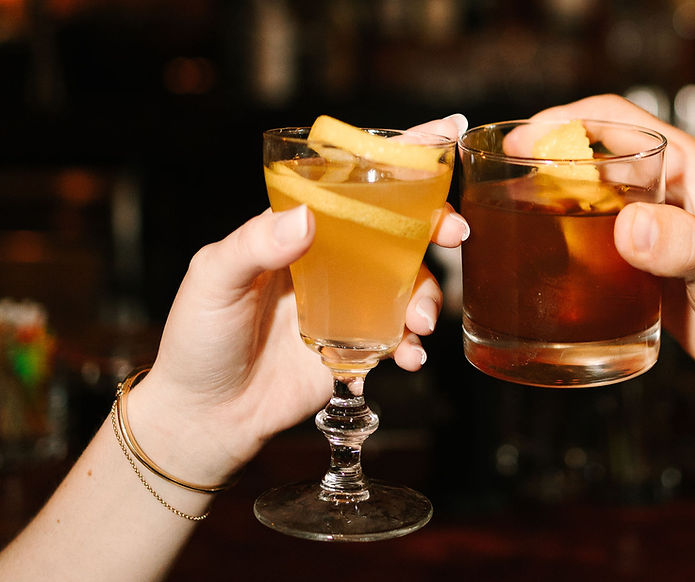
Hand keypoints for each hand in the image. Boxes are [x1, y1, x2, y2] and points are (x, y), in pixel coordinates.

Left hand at [127, 115, 469, 487]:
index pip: (351, 183)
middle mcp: (332, 261)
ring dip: (428, 296)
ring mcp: (349, 304)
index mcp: (300, 230)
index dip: (400, 159)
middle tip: (454, 234)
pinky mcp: (359, 347)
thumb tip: (307, 218)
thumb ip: (254, 245)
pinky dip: (414, 345)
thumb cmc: (198, 338)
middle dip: (437, 224)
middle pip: (398, 229)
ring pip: (410, 283)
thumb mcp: (213, 280)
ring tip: (419, 324)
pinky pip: (401, 336)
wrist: (207, 415)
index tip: (444, 133)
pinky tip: (408, 357)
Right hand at [530, 95, 694, 385]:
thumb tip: (629, 227)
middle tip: (500, 184)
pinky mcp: (643, 266)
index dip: (565, 120)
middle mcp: (664, 192)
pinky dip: (564, 246)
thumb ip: (686, 246)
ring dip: (549, 205)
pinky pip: (593, 245)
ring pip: (586, 201)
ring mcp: (652, 230)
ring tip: (508, 223)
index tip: (522, 138)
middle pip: (591, 157)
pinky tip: (540, 264)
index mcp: (687, 170)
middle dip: (544, 162)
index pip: (617, 120)